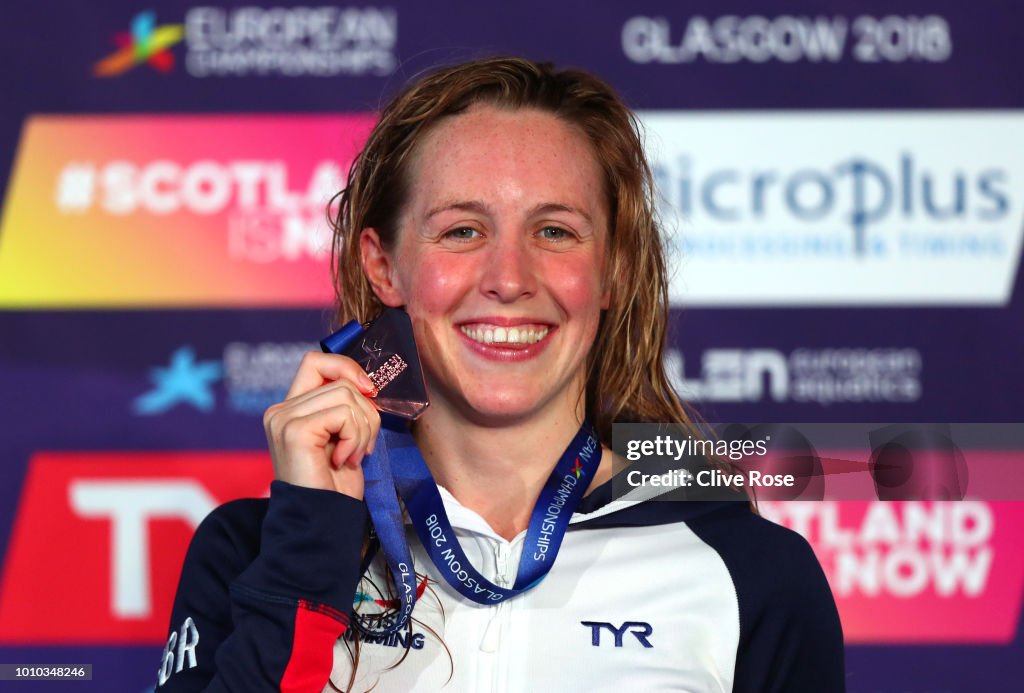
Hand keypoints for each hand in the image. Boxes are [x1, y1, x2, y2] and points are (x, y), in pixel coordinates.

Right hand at [263, 352, 379, 498]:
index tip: (368, 390)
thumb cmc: (334, 484)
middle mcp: (280, 410)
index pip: (316, 361)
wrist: (321, 520)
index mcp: (290, 408)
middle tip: (362, 446)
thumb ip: (346, 406)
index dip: (346, 367)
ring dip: (363, 428)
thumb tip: (368, 382)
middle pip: (341, 381)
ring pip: (346, 395)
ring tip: (354, 455)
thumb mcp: (343, 435)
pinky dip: (355, 438)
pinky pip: (344, 414)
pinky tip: (344, 460)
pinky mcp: (294, 430)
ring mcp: (283, 419)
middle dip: (366, 413)